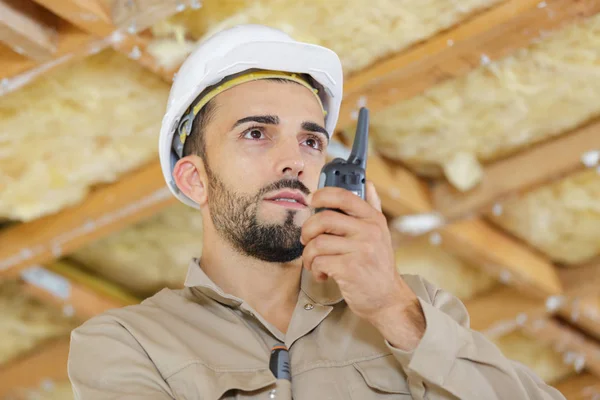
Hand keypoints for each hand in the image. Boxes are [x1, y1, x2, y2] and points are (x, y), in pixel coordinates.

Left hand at [301, 181, 419, 328]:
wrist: (388, 299)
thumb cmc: (377, 266)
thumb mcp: (380, 233)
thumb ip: (372, 208)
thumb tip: (369, 183)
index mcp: (373, 219)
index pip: (344, 196)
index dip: (322, 195)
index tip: (311, 200)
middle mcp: (369, 232)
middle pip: (324, 219)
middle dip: (307, 230)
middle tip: (306, 240)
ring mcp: (361, 250)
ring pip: (317, 243)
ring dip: (308, 255)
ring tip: (314, 262)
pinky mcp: (350, 269)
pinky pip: (319, 262)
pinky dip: (315, 269)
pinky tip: (322, 274)